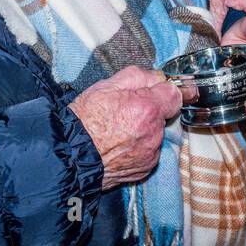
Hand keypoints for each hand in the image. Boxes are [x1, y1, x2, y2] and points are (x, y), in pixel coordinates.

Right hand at [69, 66, 182, 190]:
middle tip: (126, 111)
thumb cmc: (83, 121)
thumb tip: (157, 77)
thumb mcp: (106, 86)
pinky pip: (149, 152)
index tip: (157, 92)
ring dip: (144, 130)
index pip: (175, 95)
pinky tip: (119, 145)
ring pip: (156, 134)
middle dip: (150, 111)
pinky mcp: (145, 168)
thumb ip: (139, 76)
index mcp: (147, 109)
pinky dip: (138, 147)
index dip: (164, 91)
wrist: (70, 156)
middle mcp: (154, 133)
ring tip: (118, 131)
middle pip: (163, 115)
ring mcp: (150, 153)